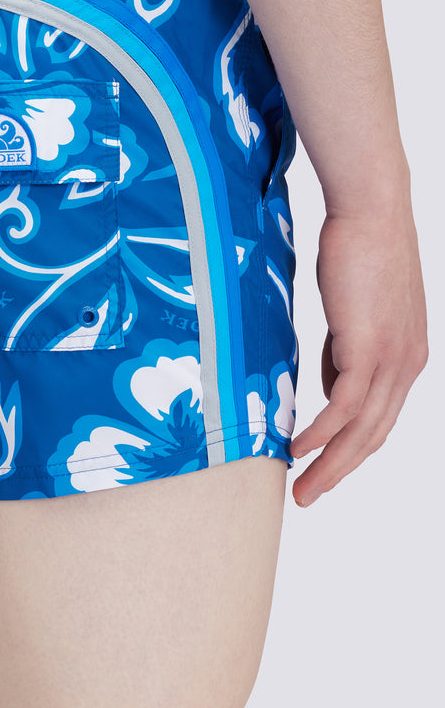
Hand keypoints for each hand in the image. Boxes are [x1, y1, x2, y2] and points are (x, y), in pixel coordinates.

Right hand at [288, 205, 427, 506]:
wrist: (372, 211)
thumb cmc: (358, 248)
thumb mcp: (352, 311)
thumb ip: (343, 351)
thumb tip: (327, 386)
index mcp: (407, 357)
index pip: (380, 418)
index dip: (350, 449)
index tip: (322, 467)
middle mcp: (407, 365)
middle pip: (374, 436)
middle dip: (340, 470)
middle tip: (308, 496)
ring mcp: (392, 359)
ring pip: (362, 430)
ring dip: (330, 464)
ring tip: (301, 486)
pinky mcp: (370, 349)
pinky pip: (344, 407)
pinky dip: (322, 433)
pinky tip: (299, 447)